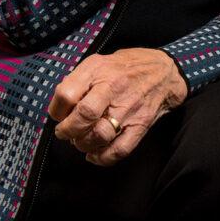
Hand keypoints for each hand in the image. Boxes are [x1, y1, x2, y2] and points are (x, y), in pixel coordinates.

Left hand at [48, 48, 188, 166]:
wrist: (163, 72)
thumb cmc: (124, 68)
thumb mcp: (97, 62)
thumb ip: (77, 81)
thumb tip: (59, 107)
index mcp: (98, 70)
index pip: (66, 94)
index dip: (56, 110)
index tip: (58, 115)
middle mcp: (113, 89)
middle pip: (84, 116)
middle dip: (67, 130)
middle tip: (64, 132)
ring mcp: (128, 109)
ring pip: (100, 136)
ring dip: (83, 144)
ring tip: (80, 141)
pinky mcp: (140, 126)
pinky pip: (119, 150)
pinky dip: (102, 158)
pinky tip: (94, 154)